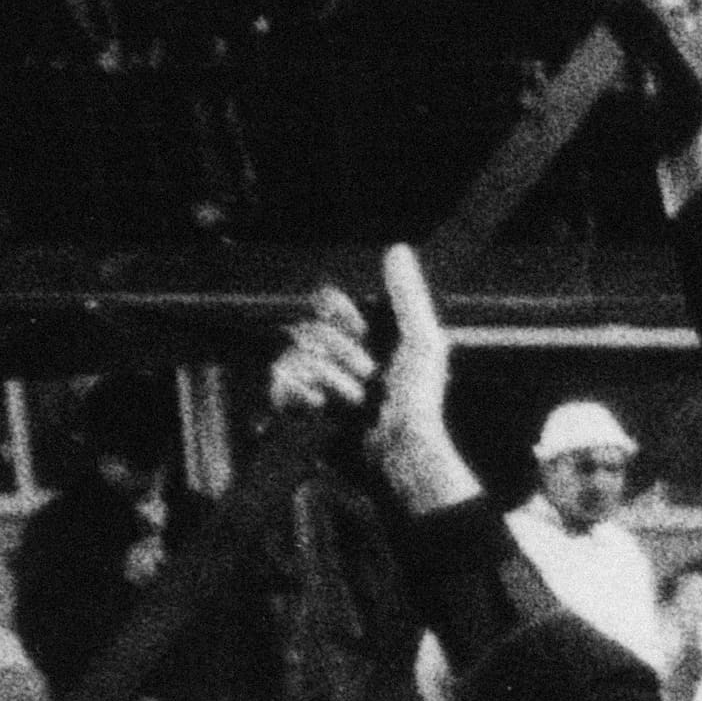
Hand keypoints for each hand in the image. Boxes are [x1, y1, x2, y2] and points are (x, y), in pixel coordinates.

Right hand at [272, 246, 467, 517]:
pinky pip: (278, 385)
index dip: (339, 313)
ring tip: (357, 399)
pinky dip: (300, 395)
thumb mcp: (423, 342)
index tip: (360, 329)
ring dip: (329, 380)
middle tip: (371, 377)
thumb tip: (398, 248)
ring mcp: (316, 382)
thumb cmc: (419, 401)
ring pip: (292, 356)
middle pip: (309, 329)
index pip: (327, 302)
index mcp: (364, 336)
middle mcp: (336, 355)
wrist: (401, 452)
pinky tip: (324, 406)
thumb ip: (408, 296)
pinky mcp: (299, 408)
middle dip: (342, 355)